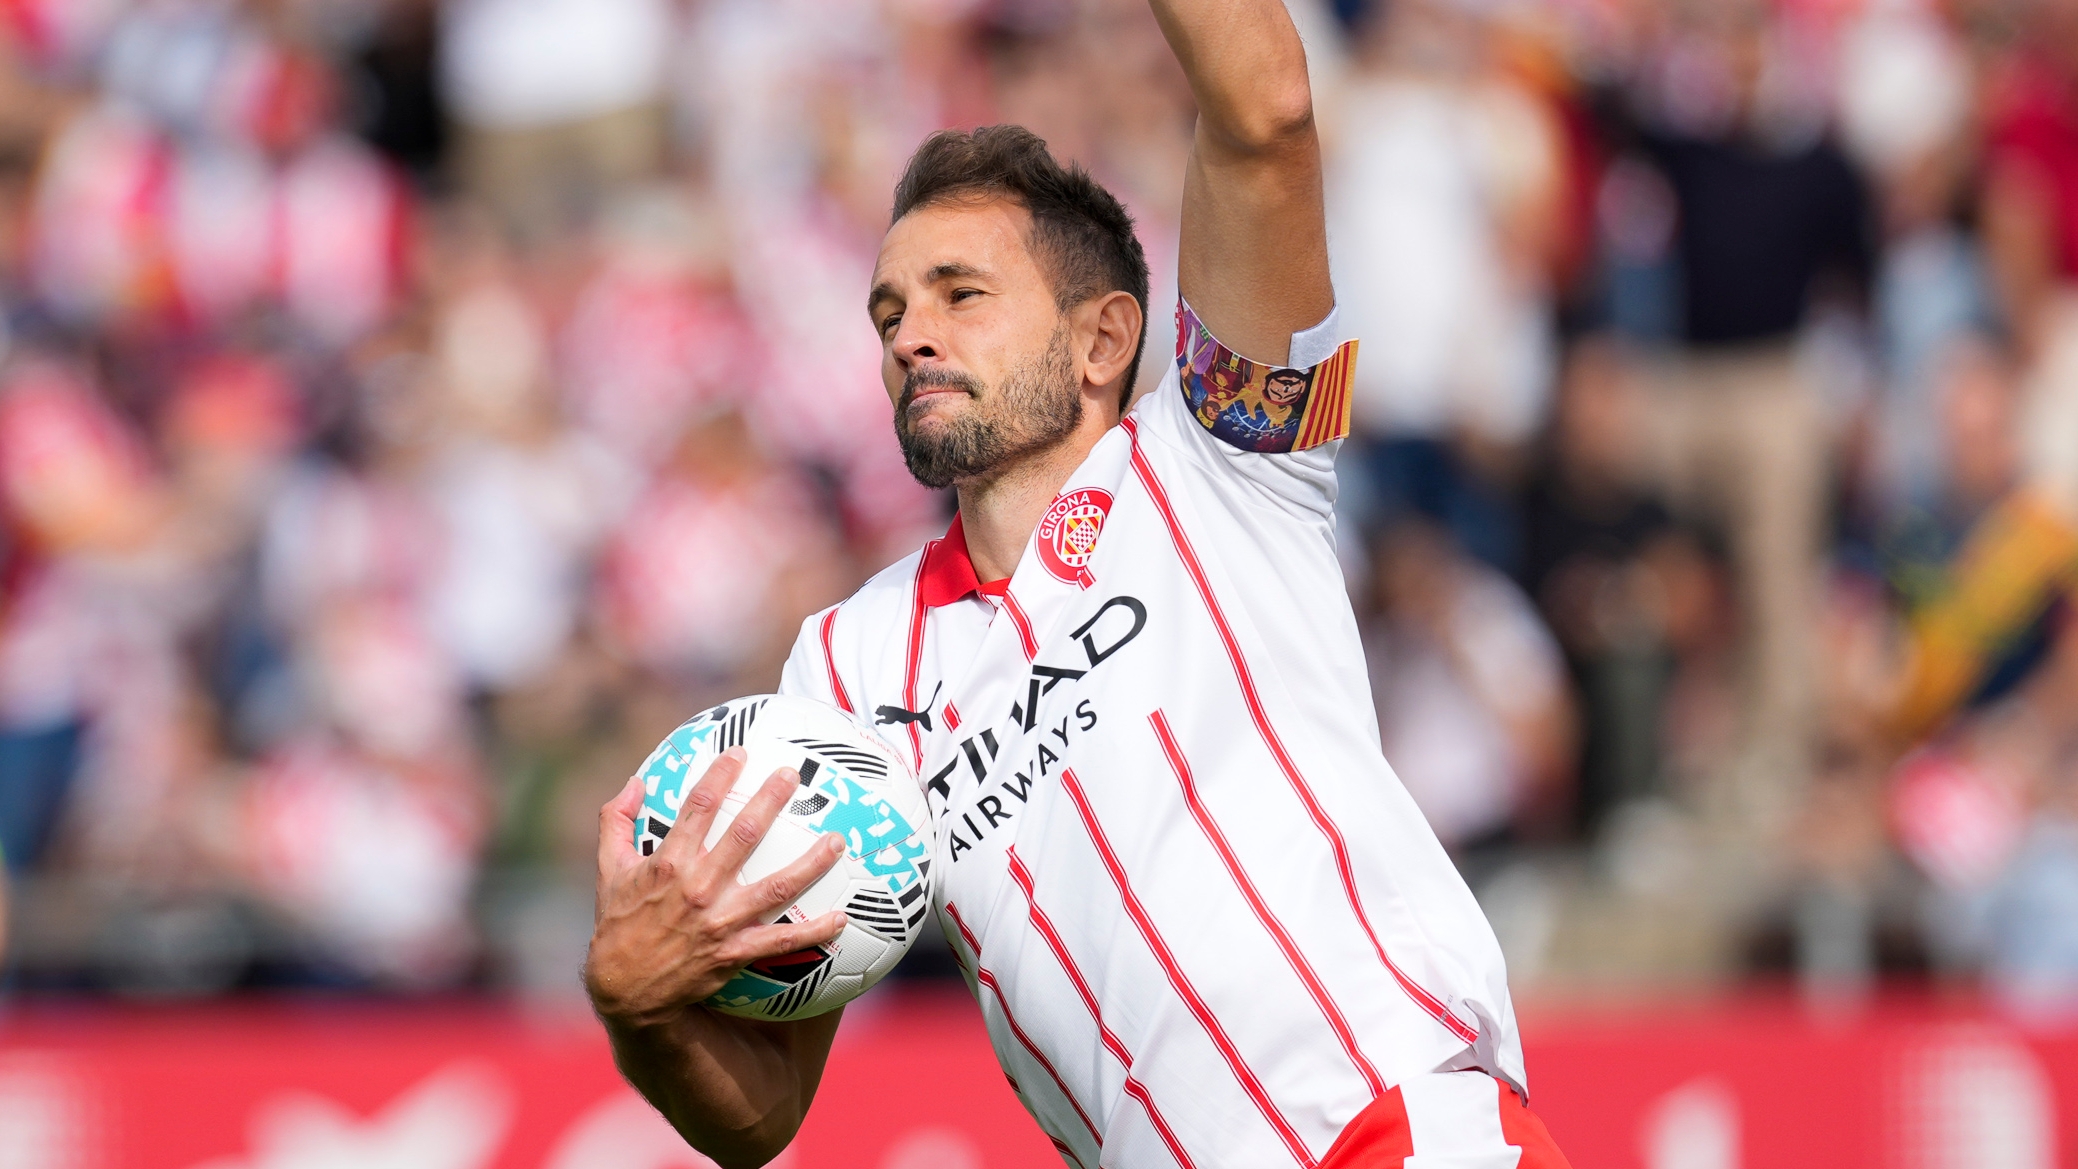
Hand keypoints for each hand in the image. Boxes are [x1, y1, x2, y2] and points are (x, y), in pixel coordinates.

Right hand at [584, 747, 848, 1027]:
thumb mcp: (609, 871)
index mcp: (669, 862)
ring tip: (838, 841)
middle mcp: (698, 887)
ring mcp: (720, 921)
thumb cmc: (619, 925)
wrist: (625, 990)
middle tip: (794, 775)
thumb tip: (634, 782)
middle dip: (771, 800)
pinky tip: (842, 918)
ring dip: (812, 863)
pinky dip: (814, 931)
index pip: (697, 806)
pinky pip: (783, 942)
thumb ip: (616, 822)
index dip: (719, 774)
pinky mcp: (735, 953)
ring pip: (777, 886)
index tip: (741, 752)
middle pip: (744, 834)